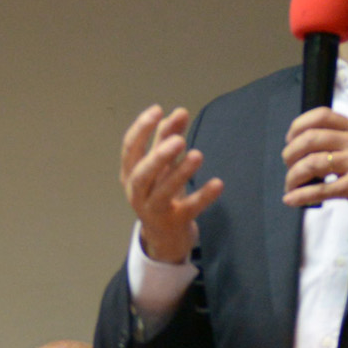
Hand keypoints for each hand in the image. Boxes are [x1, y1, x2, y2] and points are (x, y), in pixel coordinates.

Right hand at [121, 105, 224, 264]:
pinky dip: (203, 196)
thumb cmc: (160, 193)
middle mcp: (137, 193)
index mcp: (130, 174)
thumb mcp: (161, 165)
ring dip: (180, 173)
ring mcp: (154, 211)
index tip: (157, 110)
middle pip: (142, 174)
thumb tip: (180, 111)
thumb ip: (168, 138)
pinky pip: (189, 209)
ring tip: (197, 155)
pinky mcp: (174, 223)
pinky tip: (218, 183)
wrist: (165, 237)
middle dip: (158, 156)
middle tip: (178, 140)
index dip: (141, 129)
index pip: (130, 149)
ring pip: (162, 193)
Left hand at [282, 109, 347, 229]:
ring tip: (289, 187)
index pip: (322, 115)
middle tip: (288, 166)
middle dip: (291, 153)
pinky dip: (301, 195)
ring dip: (293, 177)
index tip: (290, 139)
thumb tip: (310, 148)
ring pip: (312, 163)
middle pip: (311, 139)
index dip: (299, 125)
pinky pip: (321, 189)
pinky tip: (291, 200)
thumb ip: (345, 143)